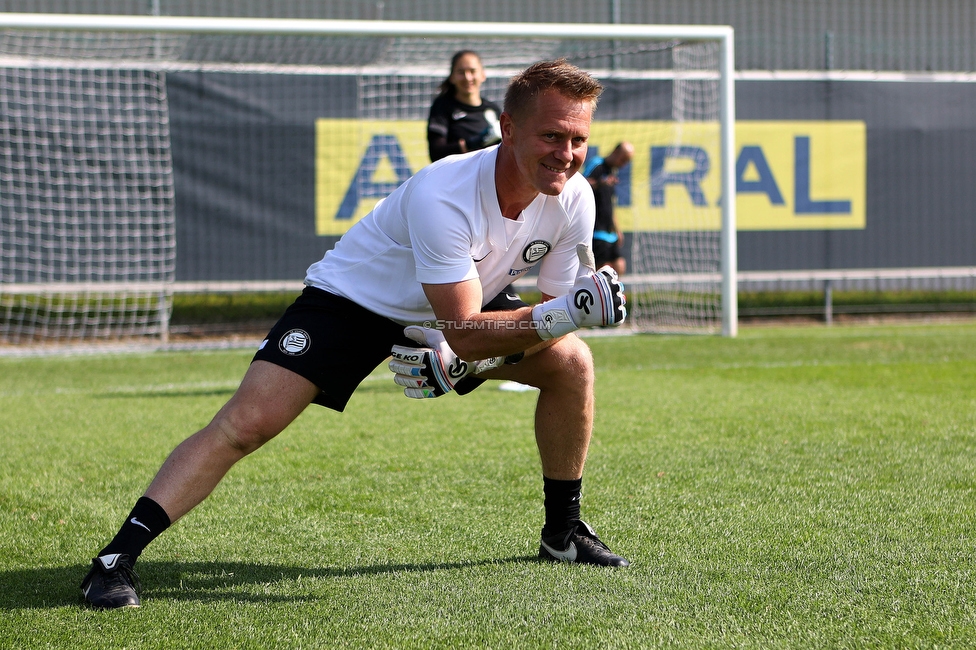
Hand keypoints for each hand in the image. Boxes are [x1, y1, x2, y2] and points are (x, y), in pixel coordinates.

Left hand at [389, 326, 503, 398]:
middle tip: (392, 363)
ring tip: (397, 375)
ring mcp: (436, 382)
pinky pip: (422, 394)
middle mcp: (433, 371)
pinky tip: (406, 389)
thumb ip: (421, 334)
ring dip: (401, 379)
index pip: (409, 355)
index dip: (399, 352)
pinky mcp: (439, 390)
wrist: (470, 361)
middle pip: (408, 369)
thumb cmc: (452, 346)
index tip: (394, 350)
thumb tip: (405, 332)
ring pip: (412, 382)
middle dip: (397, 366)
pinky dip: (412, 392)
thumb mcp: (438, 337)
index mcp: (432, 357)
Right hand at [531, 244, 626, 339]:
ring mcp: (615, 302)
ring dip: (612, 303)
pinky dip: (615, 315)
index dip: (602, 280)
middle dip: (608, 292)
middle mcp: (613, 288)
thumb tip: (581, 244)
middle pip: (617, 287)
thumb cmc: (578, 291)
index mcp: (606, 276)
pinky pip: (621, 314)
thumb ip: (586, 258)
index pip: (611, 274)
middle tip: (596, 297)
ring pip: (620, 301)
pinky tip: (605, 313)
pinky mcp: (615, 316)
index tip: (594, 286)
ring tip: (600, 306)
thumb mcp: (582, 273)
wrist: (572, 312)